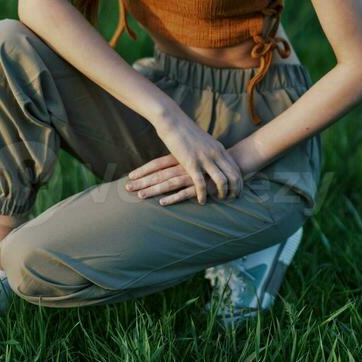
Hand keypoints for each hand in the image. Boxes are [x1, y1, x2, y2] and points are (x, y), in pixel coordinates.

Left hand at [125, 153, 239, 205]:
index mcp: (181, 158)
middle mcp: (183, 166)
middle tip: (127, 187)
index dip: (143, 170)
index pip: (158, 164)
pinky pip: (185, 193)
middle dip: (142, 181)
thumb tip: (166, 167)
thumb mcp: (194, 158)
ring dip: (153, 190)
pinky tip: (162, 202)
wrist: (234, 162)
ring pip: (168, 183)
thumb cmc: (211, 161)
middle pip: (158, 174)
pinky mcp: (201, 186)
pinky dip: (173, 198)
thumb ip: (180, 162)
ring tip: (140, 196)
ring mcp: (192, 175)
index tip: (130, 176)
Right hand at [134, 109, 243, 204]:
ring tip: (220, 200)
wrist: (173, 121)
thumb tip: (215, 159)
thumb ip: (211, 150)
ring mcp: (204, 159)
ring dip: (222, 193)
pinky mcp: (191, 163)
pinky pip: (201, 184)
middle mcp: (215, 154)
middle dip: (236, 189)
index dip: (239, 181)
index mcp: (219, 148)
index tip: (238, 190)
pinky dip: (203, 195)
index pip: (236, 168)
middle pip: (233, 176)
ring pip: (221, 181)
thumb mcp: (204, 140)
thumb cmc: (186, 131)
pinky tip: (201, 201)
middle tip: (233, 199)